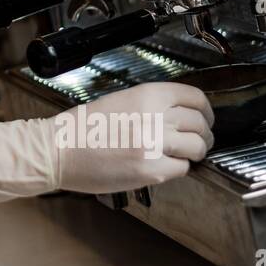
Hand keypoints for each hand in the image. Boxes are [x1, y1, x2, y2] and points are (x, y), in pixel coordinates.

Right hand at [54, 82, 213, 194]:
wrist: (60, 149)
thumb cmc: (83, 127)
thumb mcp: (121, 100)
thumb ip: (152, 105)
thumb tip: (179, 116)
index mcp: (148, 95)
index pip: (195, 97)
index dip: (205, 110)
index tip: (205, 117)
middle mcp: (155, 116)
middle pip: (200, 123)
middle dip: (204, 134)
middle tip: (199, 140)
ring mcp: (155, 144)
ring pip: (197, 147)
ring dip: (195, 152)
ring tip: (186, 155)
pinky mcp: (151, 170)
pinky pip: (181, 169)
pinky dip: (177, 168)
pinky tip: (165, 165)